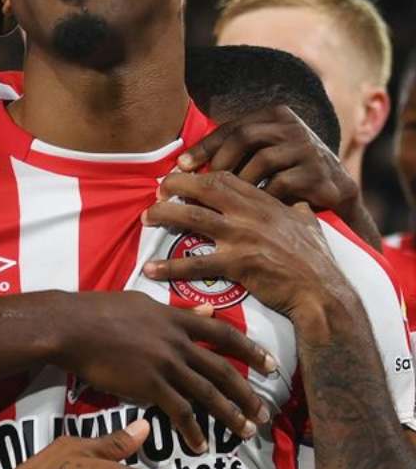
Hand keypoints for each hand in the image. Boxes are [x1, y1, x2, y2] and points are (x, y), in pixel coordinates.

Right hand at [55, 291, 274, 452]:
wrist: (71, 326)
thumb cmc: (98, 310)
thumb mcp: (142, 303)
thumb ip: (177, 311)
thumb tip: (207, 310)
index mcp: (175, 318)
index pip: (223, 334)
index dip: (250, 350)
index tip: (270, 364)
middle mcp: (177, 341)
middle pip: (221, 369)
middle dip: (246, 392)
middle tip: (264, 410)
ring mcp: (164, 364)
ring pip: (207, 393)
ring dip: (230, 414)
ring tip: (246, 431)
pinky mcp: (148, 384)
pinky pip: (179, 411)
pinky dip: (193, 430)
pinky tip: (201, 445)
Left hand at [142, 170, 348, 319]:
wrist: (323, 294)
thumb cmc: (317, 263)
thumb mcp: (311, 227)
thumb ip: (298, 213)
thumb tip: (299, 206)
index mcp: (265, 203)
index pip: (225, 178)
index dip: (199, 175)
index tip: (181, 178)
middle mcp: (250, 215)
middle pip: (203, 189)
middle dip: (174, 187)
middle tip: (156, 193)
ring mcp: (242, 238)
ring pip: (192, 218)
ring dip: (164, 216)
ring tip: (145, 219)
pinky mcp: (236, 265)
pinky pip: (194, 264)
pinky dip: (169, 266)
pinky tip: (150, 269)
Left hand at [178, 105, 358, 217]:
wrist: (335, 196)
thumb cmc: (286, 176)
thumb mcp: (262, 156)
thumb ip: (233, 152)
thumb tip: (181, 166)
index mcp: (275, 116)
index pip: (232, 127)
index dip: (204, 146)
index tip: (180, 166)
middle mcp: (294, 127)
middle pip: (245, 136)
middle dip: (218, 161)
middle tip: (199, 185)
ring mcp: (309, 149)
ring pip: (262, 160)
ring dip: (239, 182)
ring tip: (222, 199)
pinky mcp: (320, 174)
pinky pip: (281, 185)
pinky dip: (262, 198)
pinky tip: (249, 212)